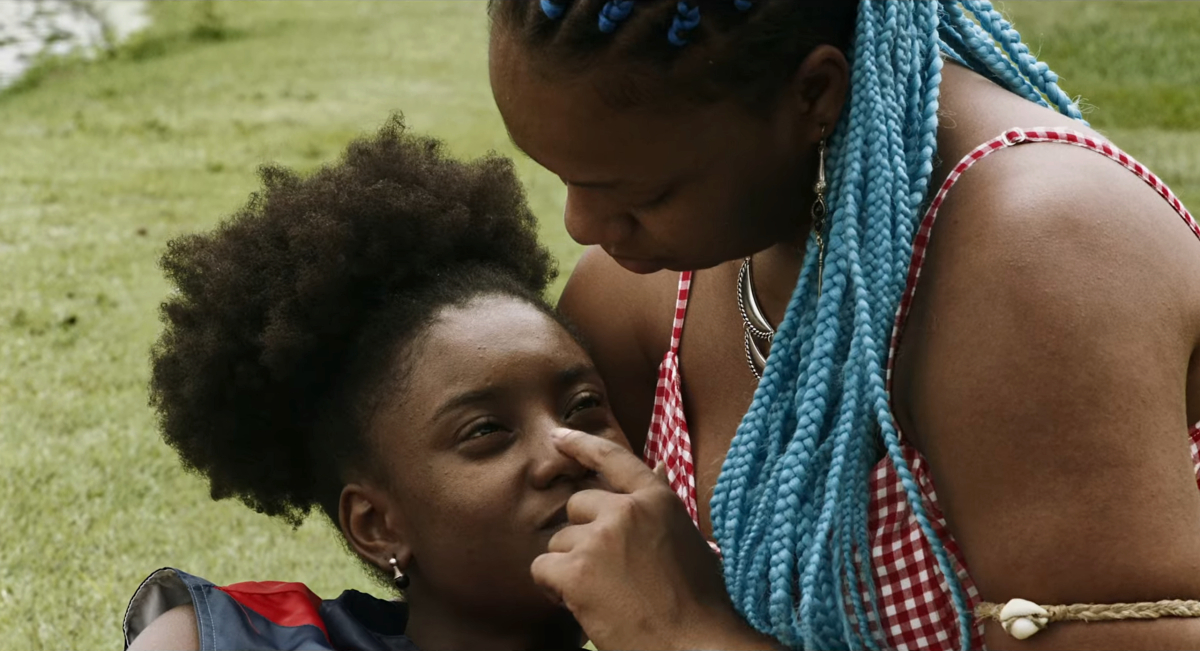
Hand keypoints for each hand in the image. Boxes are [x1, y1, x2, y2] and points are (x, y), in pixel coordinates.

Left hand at [531, 430, 778, 650]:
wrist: (696, 644)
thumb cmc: (700, 601)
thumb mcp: (688, 538)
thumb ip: (661, 505)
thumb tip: (660, 467)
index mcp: (657, 500)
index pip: (612, 458)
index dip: (580, 445)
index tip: (557, 436)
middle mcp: (626, 511)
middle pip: (577, 506)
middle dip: (583, 536)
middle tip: (606, 572)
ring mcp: (600, 539)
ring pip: (559, 542)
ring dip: (570, 567)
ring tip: (603, 594)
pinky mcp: (577, 572)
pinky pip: (542, 569)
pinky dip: (553, 589)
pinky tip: (580, 604)